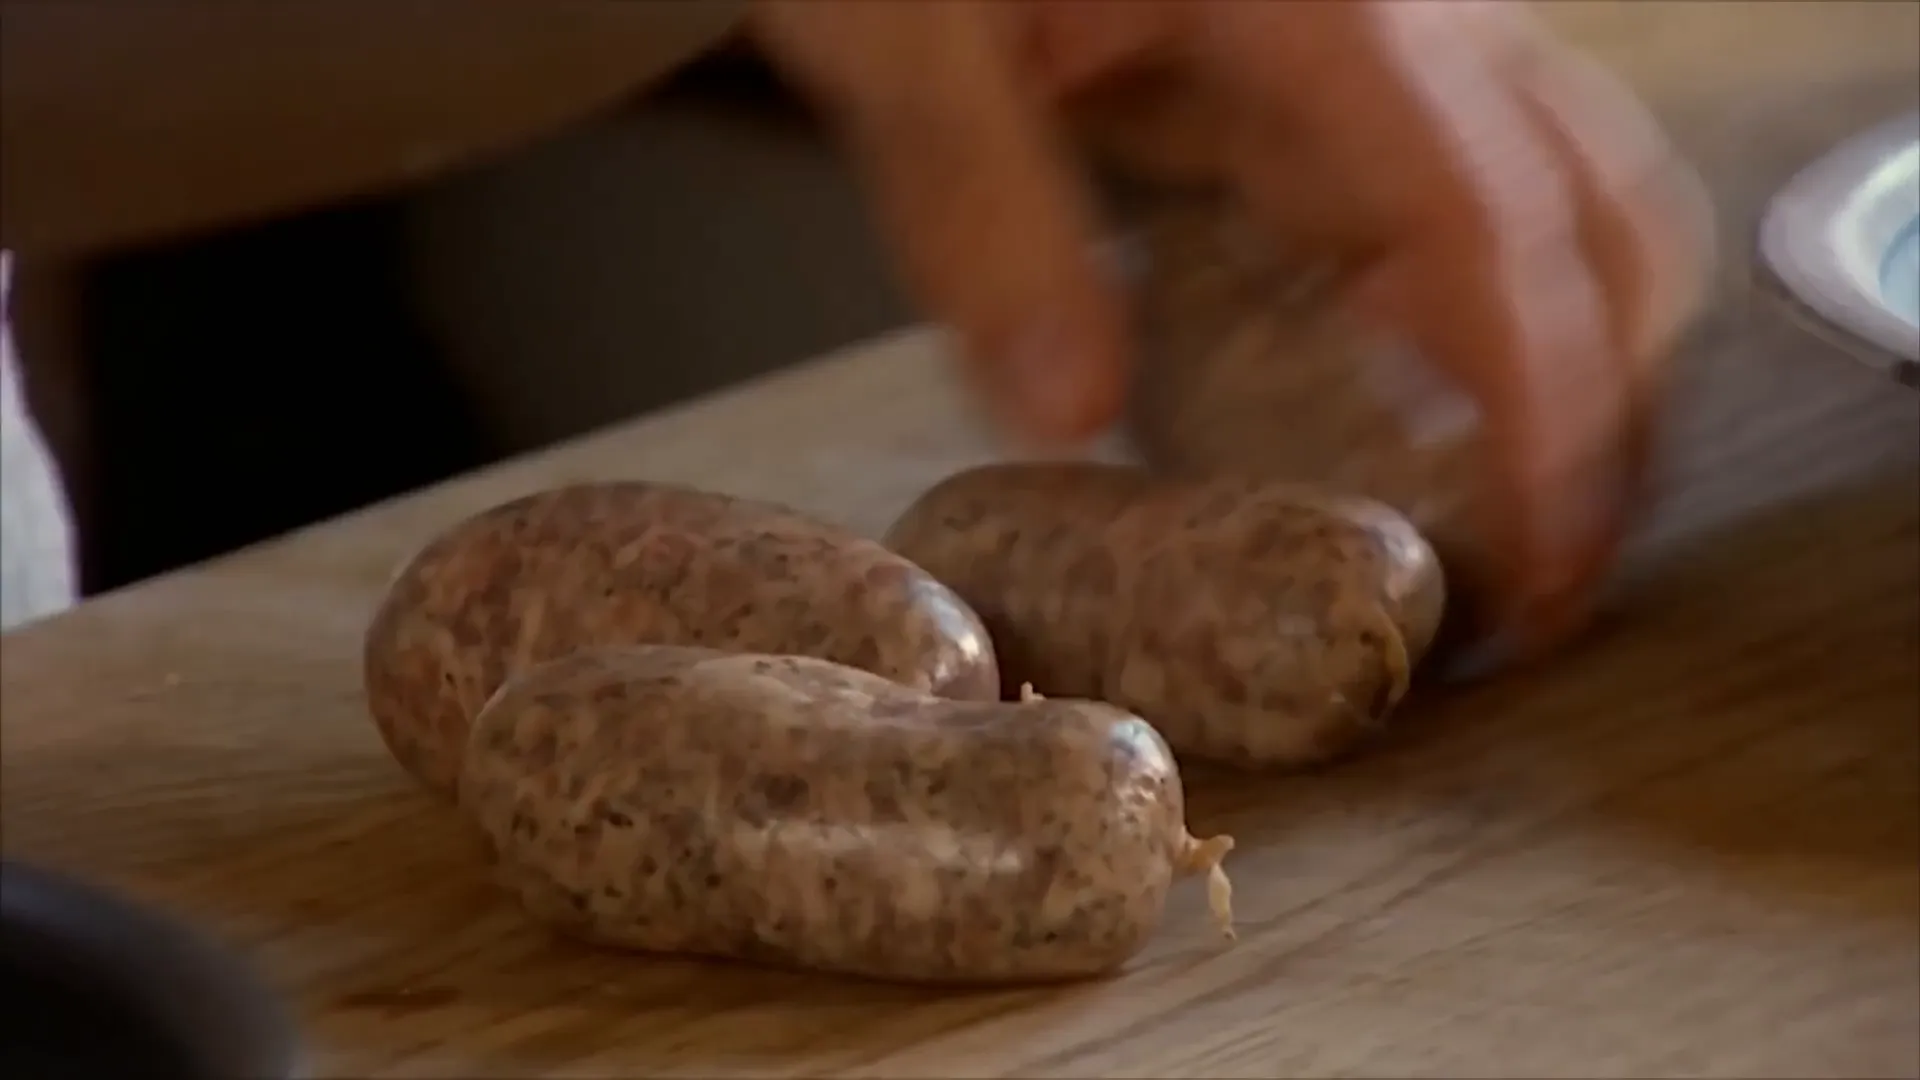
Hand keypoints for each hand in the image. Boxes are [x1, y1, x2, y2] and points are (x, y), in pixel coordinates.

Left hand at [751, 0, 1713, 653]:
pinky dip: (1482, 318)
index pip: (1485, 225)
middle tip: (1548, 580)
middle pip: (1594, 212)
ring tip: (1515, 519)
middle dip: (1607, 404)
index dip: (1541, 403)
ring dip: (1572, 362)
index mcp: (1319, 11)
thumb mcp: (915, 43)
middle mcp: (1400, 16)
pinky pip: (1467, 199)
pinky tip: (1416, 411)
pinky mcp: (1347, 73)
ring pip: (1565, 199)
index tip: (1547, 555)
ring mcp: (1390, 40)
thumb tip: (1073, 417)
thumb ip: (983, 211)